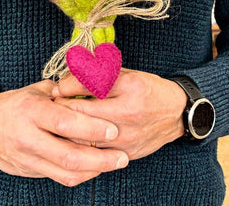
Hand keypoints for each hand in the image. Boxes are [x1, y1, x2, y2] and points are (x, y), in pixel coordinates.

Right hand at [0, 80, 128, 186]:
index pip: (65, 122)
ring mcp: (26, 158)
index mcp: (31, 111)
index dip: (92, 127)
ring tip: (115, 163)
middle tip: (122, 155)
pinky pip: (57, 177)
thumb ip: (63, 92)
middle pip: (69, 155)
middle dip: (100, 158)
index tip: (114, 129)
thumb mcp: (36, 90)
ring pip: (65, 172)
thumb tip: (92, 90)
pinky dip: (79, 174)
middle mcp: (28, 137)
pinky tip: (94, 167)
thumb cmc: (14, 103)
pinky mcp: (27, 171)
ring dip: (94, 170)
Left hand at [52, 68, 186, 159]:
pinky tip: (75, 138)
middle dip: (61, 110)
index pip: (86, 86)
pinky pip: (95, 153)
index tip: (56, 89)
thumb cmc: (147, 89)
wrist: (176, 114)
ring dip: (68, 130)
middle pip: (81, 114)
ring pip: (84, 138)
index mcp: (128, 86)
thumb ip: (96, 75)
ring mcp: (127, 137)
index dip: (65, 88)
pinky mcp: (126, 153)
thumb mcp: (125, 74)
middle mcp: (128, 113)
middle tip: (53, 107)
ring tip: (61, 122)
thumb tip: (64, 83)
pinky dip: (82, 145)